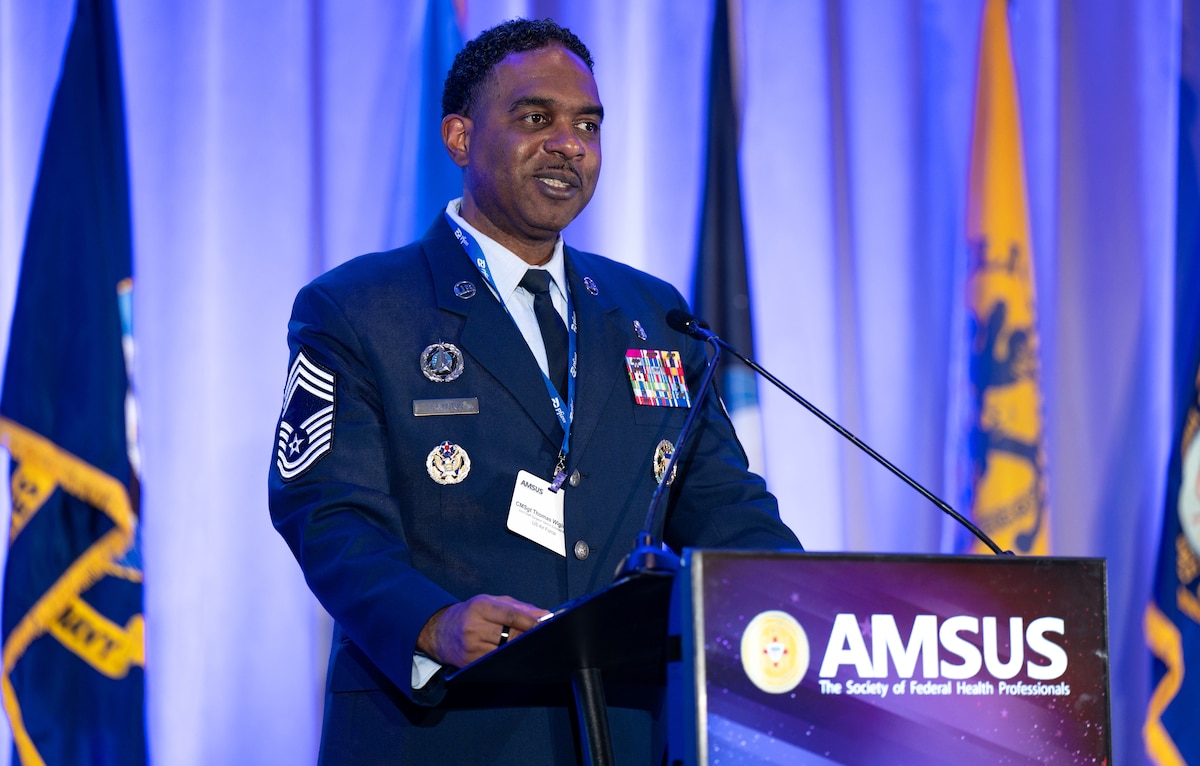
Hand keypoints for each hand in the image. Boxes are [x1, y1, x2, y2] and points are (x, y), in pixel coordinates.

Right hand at [416, 594, 548, 666]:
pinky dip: (507, 660)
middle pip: (510, 636)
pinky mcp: (469, 663)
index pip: (510, 616)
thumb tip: (543, 614)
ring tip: (528, 647)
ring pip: (504, 652)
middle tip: (543, 638)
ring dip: (519, 650)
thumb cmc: (469, 614)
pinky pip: (495, 663)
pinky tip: (513, 656)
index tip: (546, 625)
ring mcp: (471, 647)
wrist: (439, 630)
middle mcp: (474, 627)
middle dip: (528, 637)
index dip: (530, 621)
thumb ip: (518, 607)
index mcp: (480, 607)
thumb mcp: (490, 602)